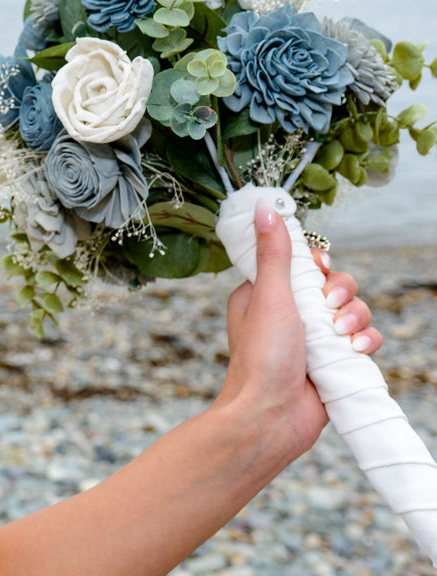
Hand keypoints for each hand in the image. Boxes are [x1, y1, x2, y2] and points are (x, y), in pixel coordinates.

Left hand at [218, 202, 381, 461]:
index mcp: (263, 293)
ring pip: (352, 310)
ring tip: (340, 336)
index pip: (299, 262)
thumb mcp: (268, 296)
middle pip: (332, 283)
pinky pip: (362, 338)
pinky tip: (355, 351)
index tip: (319, 269)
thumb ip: (274, 253)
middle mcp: (288, 313)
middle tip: (330, 306)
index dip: (316, 264)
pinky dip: (364, 342)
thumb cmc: (261, 358)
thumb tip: (263, 207)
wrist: (271, 417)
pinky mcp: (333, 360)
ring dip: (354, 318)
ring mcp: (312, 338)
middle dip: (341, 292)